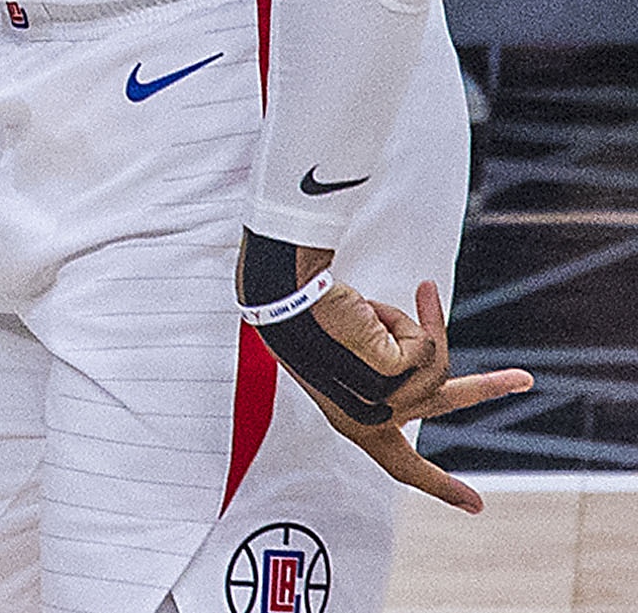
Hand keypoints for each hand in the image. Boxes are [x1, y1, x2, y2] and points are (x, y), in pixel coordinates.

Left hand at [247, 253, 534, 514]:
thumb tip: (428, 359)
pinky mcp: (394, 373)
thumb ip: (391, 369)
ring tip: (381, 303)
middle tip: (524, 379)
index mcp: (353, 421)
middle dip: (488, 387)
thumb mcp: (352, 359)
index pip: (399, 464)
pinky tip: (364, 309)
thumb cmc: (304, 325)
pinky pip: (425, 339)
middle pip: (442, 401)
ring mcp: (386, 398)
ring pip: (435, 360)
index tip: (475, 507)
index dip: (439, 485)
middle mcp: (370, 420)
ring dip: (416, 323)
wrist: (283, 301)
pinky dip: (406, 315)